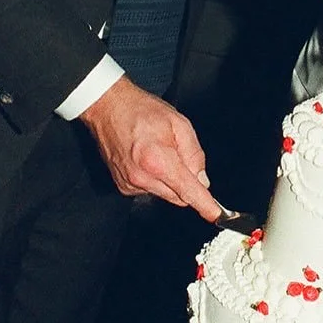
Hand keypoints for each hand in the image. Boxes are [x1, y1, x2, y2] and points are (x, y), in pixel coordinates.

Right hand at [79, 77, 220, 221]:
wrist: (108, 108)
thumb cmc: (140, 111)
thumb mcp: (179, 124)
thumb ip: (194, 154)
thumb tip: (202, 180)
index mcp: (157, 161)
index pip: (188, 191)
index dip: (205, 205)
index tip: (214, 215)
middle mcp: (141, 177)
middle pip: (178, 197)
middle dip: (186, 183)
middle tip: (179, 156)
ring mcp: (129, 184)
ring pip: (165, 194)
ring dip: (169, 179)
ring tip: (158, 152)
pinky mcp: (123, 186)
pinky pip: (149, 190)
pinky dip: (154, 179)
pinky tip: (147, 158)